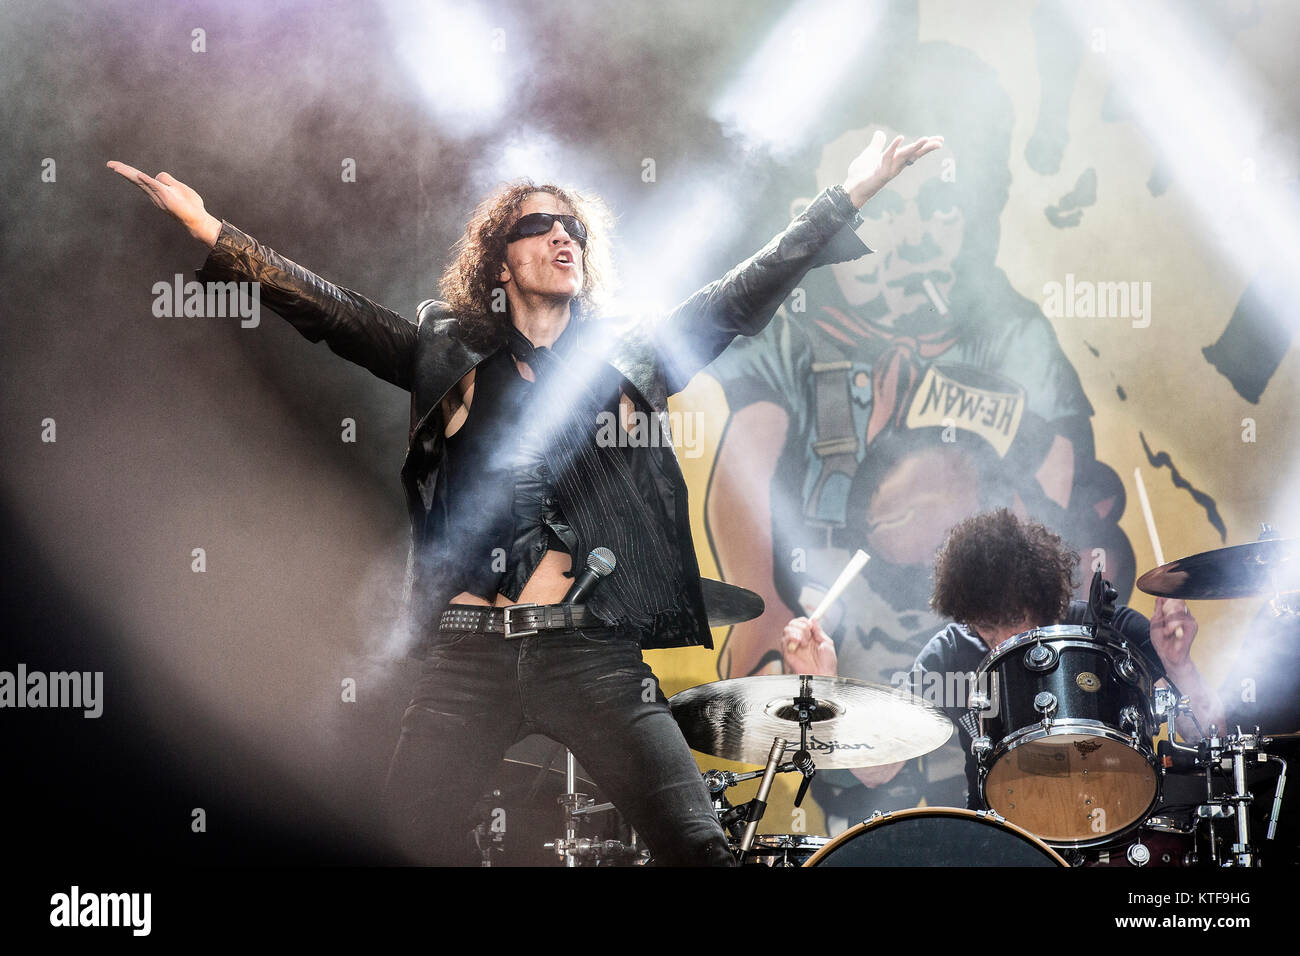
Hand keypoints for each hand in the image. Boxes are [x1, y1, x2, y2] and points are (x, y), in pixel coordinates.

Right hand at [106, 161, 220, 246]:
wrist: (198, 220)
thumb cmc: (190, 205)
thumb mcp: (178, 188)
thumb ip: (167, 180)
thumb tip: (158, 175)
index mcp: (156, 191)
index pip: (140, 178)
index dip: (128, 171)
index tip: (113, 165)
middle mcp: (154, 195)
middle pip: (137, 180)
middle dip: (123, 171)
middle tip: (109, 164)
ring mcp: (160, 197)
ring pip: (143, 182)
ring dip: (130, 174)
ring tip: (116, 167)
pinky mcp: (168, 199)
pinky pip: (157, 188)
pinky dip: (149, 181)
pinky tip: (140, 176)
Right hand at [781, 616, 837, 676]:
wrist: (824, 675)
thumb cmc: (827, 664)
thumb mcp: (827, 643)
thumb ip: (819, 631)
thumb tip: (813, 619)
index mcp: (809, 638)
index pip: (800, 623)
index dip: (804, 621)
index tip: (811, 626)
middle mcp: (799, 641)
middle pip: (792, 624)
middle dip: (801, 625)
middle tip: (808, 634)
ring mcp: (793, 647)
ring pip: (787, 629)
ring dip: (797, 631)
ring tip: (805, 642)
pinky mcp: (788, 653)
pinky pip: (784, 640)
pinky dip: (792, 637)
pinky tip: (800, 643)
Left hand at [842, 131, 943, 208]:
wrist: (850, 190)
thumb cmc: (861, 175)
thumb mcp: (869, 155)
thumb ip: (876, 144)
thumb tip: (879, 133)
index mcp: (894, 161)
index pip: (912, 152)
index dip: (925, 146)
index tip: (939, 140)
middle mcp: (894, 166)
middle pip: (913, 155)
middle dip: (926, 148)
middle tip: (941, 142)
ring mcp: (888, 170)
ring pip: (904, 156)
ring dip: (915, 147)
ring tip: (926, 139)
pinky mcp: (880, 174)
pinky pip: (887, 159)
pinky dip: (894, 148)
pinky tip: (900, 138)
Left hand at [1149, 597, 1197, 672]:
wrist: (1167, 655)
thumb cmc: (1162, 640)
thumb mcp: (1155, 622)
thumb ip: (1158, 609)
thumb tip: (1160, 597)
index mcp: (1176, 613)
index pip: (1174, 598)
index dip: (1167, 600)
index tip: (1161, 608)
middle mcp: (1185, 615)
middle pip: (1177, 600)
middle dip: (1167, 609)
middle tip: (1163, 620)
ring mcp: (1190, 620)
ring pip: (1179, 609)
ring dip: (1168, 620)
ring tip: (1166, 631)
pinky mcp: (1192, 627)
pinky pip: (1182, 619)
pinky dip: (1172, 625)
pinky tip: (1169, 632)